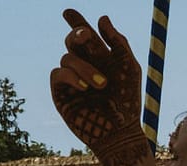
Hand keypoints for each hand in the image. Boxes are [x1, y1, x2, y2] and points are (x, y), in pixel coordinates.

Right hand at [50, 11, 150, 165]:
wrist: (120, 132)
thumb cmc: (128, 102)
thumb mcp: (128, 68)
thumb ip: (118, 43)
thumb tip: (102, 18)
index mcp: (99, 57)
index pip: (84, 34)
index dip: (76, 21)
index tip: (68, 12)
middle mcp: (83, 65)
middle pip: (71, 41)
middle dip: (76, 34)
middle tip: (86, 35)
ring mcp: (70, 79)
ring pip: (67, 57)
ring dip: (85, 67)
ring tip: (102, 84)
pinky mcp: (60, 94)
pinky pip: (58, 74)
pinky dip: (71, 76)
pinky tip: (85, 87)